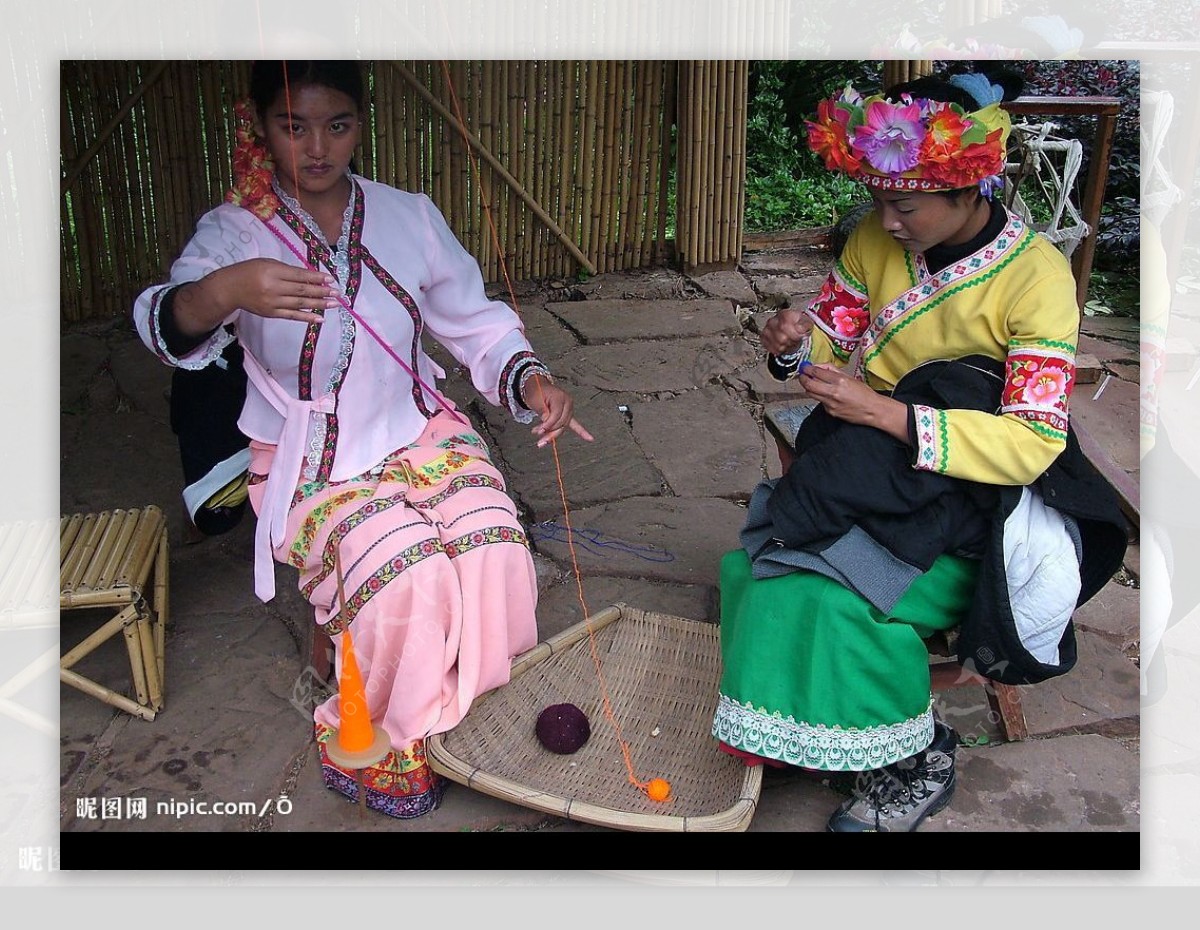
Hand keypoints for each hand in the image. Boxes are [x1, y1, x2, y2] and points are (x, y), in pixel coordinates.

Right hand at [215, 258, 341, 323]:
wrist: (229, 289)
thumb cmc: (250, 272)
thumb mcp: (267, 263)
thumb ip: (288, 270)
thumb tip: (311, 277)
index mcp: (272, 271)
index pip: (299, 275)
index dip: (316, 277)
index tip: (330, 279)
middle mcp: (273, 287)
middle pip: (302, 290)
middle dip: (322, 291)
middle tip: (337, 293)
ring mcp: (272, 302)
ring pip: (300, 303)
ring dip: (319, 304)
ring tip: (334, 304)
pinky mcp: (271, 313)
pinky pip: (292, 316)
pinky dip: (306, 317)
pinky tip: (320, 318)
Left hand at [523, 376, 594, 447]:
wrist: (539, 387)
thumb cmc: (537, 392)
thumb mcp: (536, 401)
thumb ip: (543, 413)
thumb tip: (548, 425)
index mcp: (560, 397)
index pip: (556, 415)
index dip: (548, 424)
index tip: (539, 430)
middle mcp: (568, 403)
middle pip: (561, 422)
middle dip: (549, 431)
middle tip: (537, 433)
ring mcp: (569, 409)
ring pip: (564, 426)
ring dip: (553, 434)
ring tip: (542, 440)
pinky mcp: (568, 414)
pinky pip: (575, 425)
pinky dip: (582, 432)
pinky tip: (590, 438)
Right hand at [761, 307, 812, 356]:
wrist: (791, 329)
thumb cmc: (798, 325)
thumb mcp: (806, 323)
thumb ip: (805, 325)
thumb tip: (801, 328)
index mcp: (784, 314)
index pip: (785, 325)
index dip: (794, 334)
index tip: (800, 335)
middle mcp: (773, 321)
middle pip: (782, 338)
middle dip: (791, 342)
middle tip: (796, 340)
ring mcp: (767, 330)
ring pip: (777, 345)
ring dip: (786, 346)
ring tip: (790, 342)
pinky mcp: (764, 338)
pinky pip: (772, 349)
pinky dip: (780, 350)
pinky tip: (784, 345)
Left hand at [799, 364, 909, 442]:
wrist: (872, 410)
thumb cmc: (864, 393)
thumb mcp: (849, 377)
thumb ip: (832, 371)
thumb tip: (819, 366)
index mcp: (840, 381)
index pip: (817, 372)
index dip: (807, 369)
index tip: (805, 367)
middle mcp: (833, 392)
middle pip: (809, 384)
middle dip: (803, 378)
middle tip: (802, 375)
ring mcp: (830, 403)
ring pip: (811, 394)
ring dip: (809, 387)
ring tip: (812, 383)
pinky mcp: (830, 412)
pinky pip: (820, 402)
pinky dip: (820, 397)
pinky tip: (828, 396)